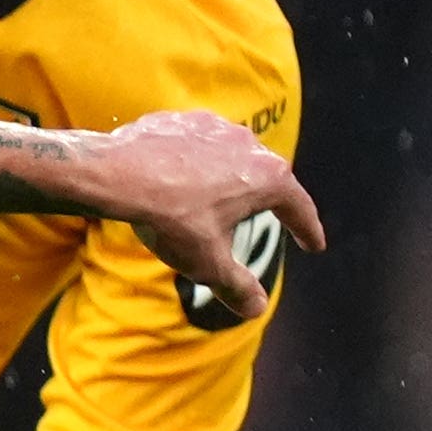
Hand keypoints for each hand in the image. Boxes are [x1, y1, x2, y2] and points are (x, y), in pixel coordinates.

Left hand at [75, 108, 322, 327]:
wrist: (117, 174)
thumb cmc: (170, 218)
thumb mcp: (208, 263)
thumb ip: (236, 286)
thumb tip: (257, 308)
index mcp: (268, 178)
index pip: (299, 209)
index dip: (308, 230)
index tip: (314, 244)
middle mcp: (249, 145)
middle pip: (268, 179)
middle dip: (271, 202)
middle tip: (279, 219)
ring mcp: (216, 128)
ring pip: (233, 159)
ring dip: (232, 180)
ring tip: (224, 200)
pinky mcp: (183, 121)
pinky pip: (198, 147)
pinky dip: (197, 164)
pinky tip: (184, 179)